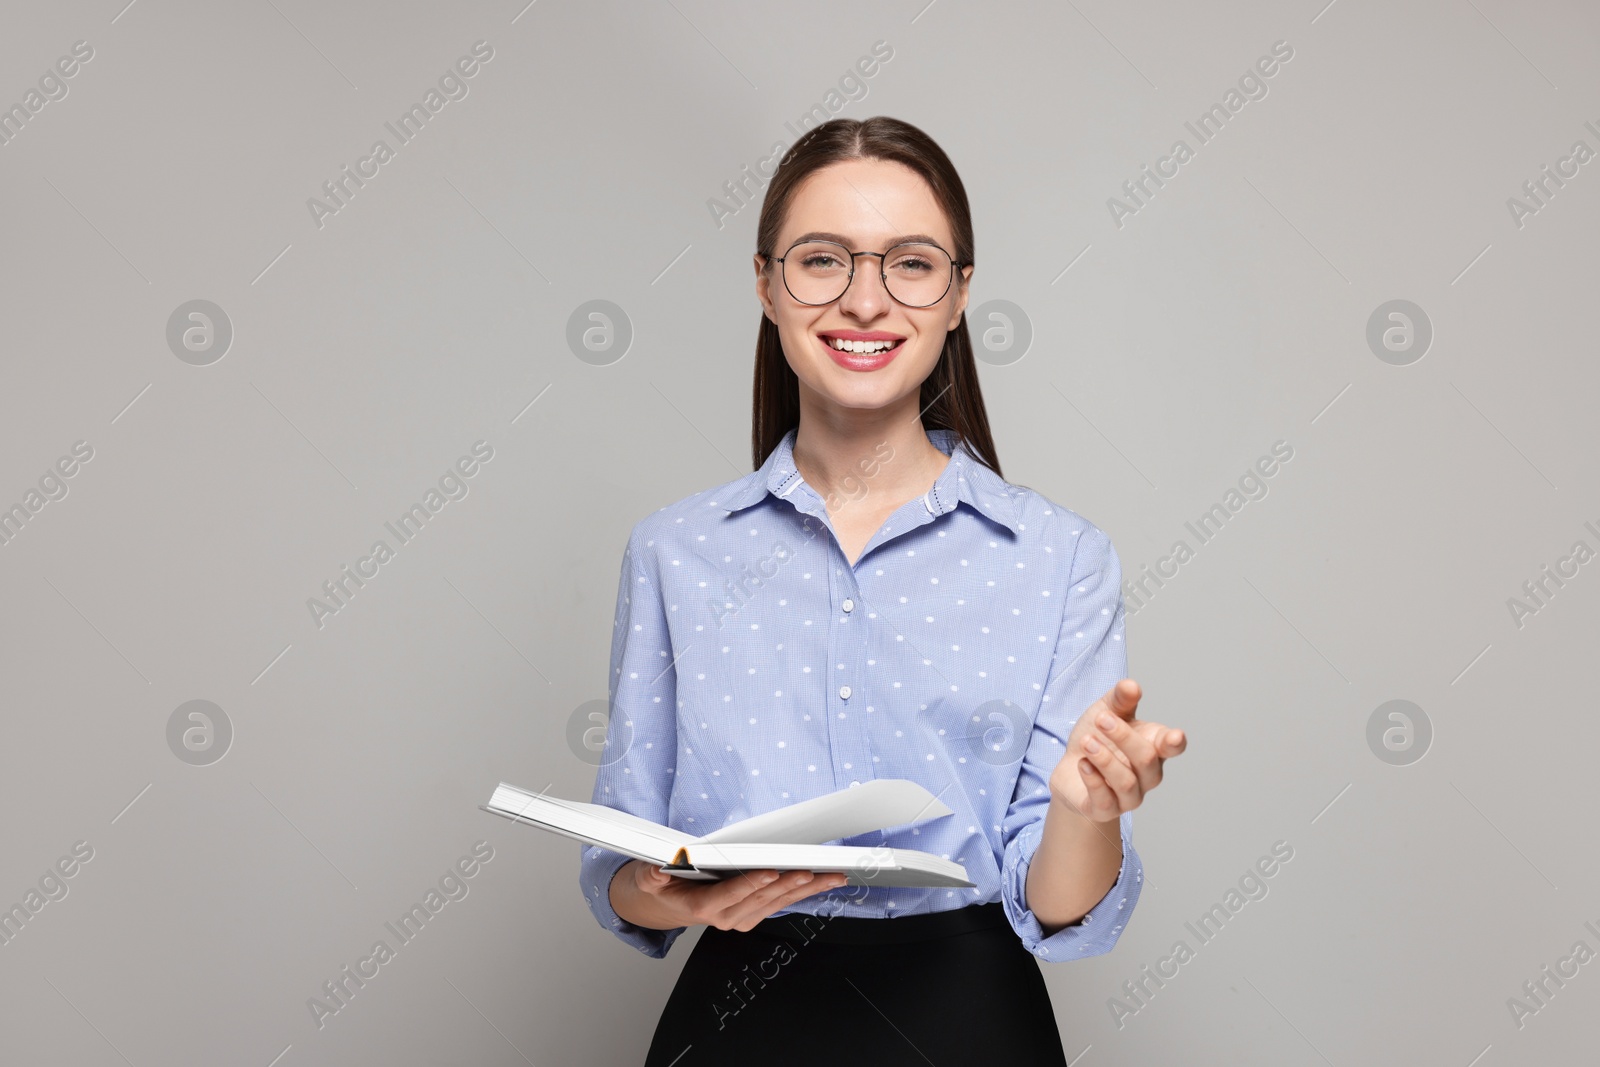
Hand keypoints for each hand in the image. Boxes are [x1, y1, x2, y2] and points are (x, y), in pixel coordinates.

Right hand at [611, 859, 849, 932]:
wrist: (666, 906)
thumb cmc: (662, 888)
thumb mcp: (648, 879)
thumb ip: (651, 876)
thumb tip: (656, 869)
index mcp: (704, 907)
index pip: (732, 895)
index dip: (752, 884)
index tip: (771, 872)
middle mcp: (727, 917)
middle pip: (763, 898)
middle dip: (789, 884)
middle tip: (810, 870)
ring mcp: (743, 918)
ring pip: (779, 902)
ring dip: (806, 890)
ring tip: (830, 877)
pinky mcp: (753, 914)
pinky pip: (781, 902)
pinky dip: (803, 891)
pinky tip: (822, 882)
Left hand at [1048, 679, 1185, 823]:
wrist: (1069, 768)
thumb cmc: (1097, 738)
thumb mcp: (1106, 712)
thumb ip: (1120, 700)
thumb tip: (1131, 685)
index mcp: (1153, 748)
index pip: (1172, 747)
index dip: (1174, 743)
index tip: (1173, 736)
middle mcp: (1147, 775)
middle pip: (1146, 759)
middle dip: (1123, 737)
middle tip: (1101, 719)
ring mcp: (1128, 796)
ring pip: (1126, 782)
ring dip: (1104, 759)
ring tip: (1086, 742)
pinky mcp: (1105, 810)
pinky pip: (1105, 800)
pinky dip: (1093, 779)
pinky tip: (1082, 763)